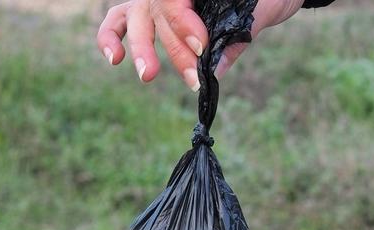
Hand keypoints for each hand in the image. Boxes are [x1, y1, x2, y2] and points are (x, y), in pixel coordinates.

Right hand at [97, 0, 305, 90]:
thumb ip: (238, 34)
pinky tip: (115, 58)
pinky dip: (110, 37)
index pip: (174, 0)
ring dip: (142, 49)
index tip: (202, 46)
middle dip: (176, 50)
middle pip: (160, 14)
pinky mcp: (147, 11)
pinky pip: (119, 20)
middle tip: (191, 78)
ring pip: (137, 19)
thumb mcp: (263, 7)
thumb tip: (215, 68)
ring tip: (148, 76)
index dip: (184, 23)